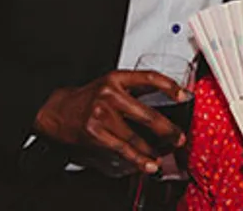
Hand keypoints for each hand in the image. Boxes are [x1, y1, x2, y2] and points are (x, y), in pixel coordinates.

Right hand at [32, 70, 188, 175]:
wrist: (57, 111)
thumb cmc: (89, 98)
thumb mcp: (111, 85)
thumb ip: (136, 89)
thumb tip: (171, 99)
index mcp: (116, 79)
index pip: (149, 78)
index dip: (169, 87)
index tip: (185, 96)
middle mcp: (109, 95)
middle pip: (148, 115)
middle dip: (168, 130)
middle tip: (179, 138)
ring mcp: (101, 115)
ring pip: (136, 137)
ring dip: (154, 149)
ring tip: (165, 153)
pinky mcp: (95, 134)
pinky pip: (122, 149)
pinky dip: (138, 159)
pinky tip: (149, 164)